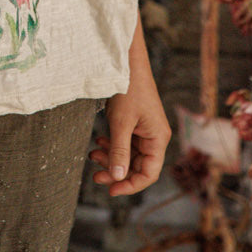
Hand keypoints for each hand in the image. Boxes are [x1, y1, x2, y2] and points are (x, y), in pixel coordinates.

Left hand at [89, 33, 170, 196]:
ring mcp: (144, 130)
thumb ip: (119, 151)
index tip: (111, 189)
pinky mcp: (134, 123)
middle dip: (116, 171)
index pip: (149, 173)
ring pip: (128, 155)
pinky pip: (124, 142)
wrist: (126, 61)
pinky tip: (98, 142)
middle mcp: (154, 137)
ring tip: (93, 155)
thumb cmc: (128, 88)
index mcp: (158, 139)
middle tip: (95, 175)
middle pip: (137, 166)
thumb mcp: (121, 123)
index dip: (130, 185)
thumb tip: (117, 177)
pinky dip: (111, 145)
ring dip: (111, 158)